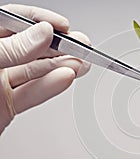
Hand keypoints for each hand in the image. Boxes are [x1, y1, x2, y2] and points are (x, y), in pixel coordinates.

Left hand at [0, 4, 90, 133]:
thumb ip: (11, 48)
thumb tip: (41, 34)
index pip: (14, 21)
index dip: (40, 21)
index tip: (62, 27)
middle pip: (31, 48)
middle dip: (59, 47)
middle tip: (80, 46)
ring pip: (35, 72)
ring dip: (61, 68)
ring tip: (80, 64)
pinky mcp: (6, 104)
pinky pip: (31, 93)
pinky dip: (50, 87)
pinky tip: (65, 79)